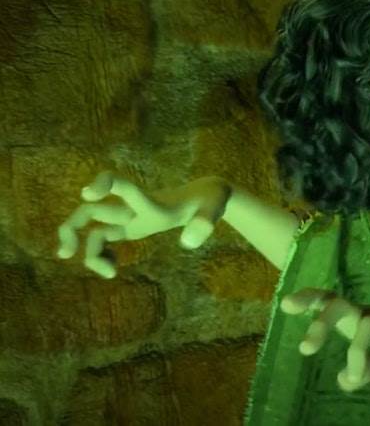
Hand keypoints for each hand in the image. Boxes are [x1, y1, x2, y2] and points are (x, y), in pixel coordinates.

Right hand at [56, 171, 230, 277]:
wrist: (206, 196)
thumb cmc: (212, 199)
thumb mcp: (217, 206)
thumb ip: (206, 221)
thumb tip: (189, 243)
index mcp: (151, 200)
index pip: (121, 184)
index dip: (103, 183)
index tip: (88, 193)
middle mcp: (133, 206)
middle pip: (89, 210)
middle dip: (70, 228)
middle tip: (67, 253)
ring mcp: (129, 216)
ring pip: (92, 229)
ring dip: (88, 252)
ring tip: (110, 273)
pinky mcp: (131, 226)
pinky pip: (102, 239)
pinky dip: (100, 255)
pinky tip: (113, 268)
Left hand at [280, 283, 369, 390]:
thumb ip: (359, 371)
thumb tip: (343, 381)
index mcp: (353, 315)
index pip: (325, 300)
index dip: (306, 299)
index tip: (285, 305)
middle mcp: (366, 311)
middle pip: (338, 304)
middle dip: (321, 323)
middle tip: (306, 349)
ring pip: (367, 325)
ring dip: (357, 354)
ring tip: (355, 378)